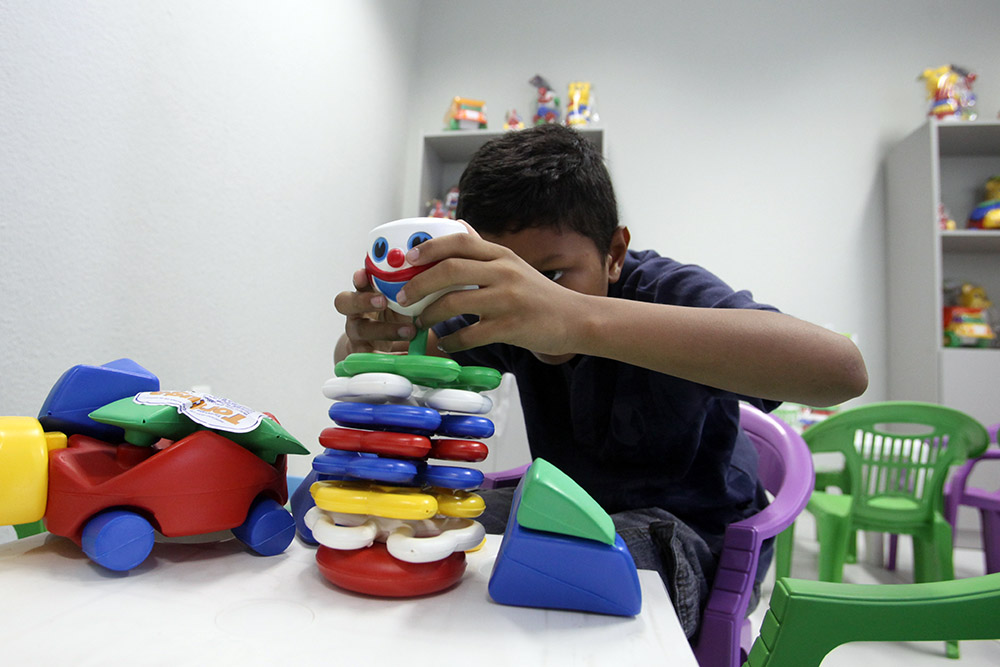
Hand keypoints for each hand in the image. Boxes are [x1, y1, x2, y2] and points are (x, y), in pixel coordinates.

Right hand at [333, 268, 415, 356]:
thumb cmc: (393, 316)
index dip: (359, 278)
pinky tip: (408, 356)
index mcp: (364, 293)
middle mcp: (355, 312)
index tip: (364, 274)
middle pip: (345, 303)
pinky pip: (371, 356)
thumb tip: (427, 278)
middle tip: (383, 301)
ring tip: (410, 331)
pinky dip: (392, 356)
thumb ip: (406, 291)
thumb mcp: (398, 302)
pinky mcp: (361, 353)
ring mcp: (356, 333)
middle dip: (363, 300)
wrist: (381, 345)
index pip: (356, 283)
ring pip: (362, 330)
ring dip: (386, 330)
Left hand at [396, 224, 585, 354]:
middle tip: (402, 296)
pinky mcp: (511, 327)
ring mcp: (508, 300)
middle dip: (419, 284)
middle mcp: (504, 272)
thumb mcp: (513, 264)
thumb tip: (458, 225)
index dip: (430, 247)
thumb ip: (483, 249)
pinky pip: (471, 334)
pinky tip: (446, 343)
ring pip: (455, 303)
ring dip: (430, 315)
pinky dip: (452, 341)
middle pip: (450, 270)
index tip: (409, 259)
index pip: (459, 241)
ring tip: (420, 322)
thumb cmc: (539, 295)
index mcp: (501, 255)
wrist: (575, 320)